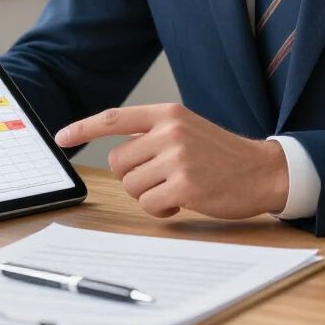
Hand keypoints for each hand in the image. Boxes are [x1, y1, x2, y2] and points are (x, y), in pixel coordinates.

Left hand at [55, 103, 288, 219]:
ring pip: (132, 186)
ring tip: (178, 189)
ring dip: (149, 195)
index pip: (114, 118)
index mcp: (168, 114)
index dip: (83, 127)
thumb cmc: (221, 155)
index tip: (61, 136)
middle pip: (119, 162)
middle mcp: (170, 131)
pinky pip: (150, 206)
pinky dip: (162, 211)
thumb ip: (154, 134)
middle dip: (134, 176)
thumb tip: (119, 151)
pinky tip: (184, 203)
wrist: (263, 170)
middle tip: (163, 178)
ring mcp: (178, 158)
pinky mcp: (185, 186)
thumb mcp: (187, 130)